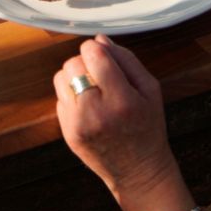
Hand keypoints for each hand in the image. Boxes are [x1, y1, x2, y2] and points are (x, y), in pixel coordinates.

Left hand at [54, 36, 180, 203]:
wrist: (138, 171)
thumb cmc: (148, 127)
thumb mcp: (150, 90)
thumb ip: (126, 60)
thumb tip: (100, 39)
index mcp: (122, 99)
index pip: (94, 55)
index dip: (96, 49)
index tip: (103, 56)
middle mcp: (97, 112)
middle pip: (73, 63)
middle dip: (84, 62)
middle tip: (100, 74)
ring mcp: (78, 125)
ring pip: (60, 78)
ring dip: (74, 77)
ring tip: (93, 89)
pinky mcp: (68, 134)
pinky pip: (59, 98)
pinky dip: (71, 96)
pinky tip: (89, 107)